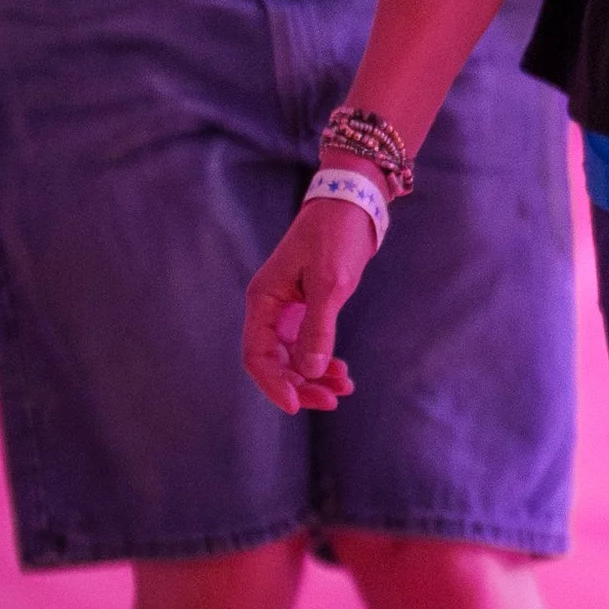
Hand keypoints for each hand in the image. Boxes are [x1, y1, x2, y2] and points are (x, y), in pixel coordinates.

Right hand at [243, 194, 379, 414]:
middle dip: (300, 385)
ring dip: (314, 377)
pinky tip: (342, 373)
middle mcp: (270, 308)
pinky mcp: (307, 308)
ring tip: (343, 389)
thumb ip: (319, 326)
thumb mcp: (330, 282)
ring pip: (293, 358)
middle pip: (275, 362)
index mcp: (263, 300)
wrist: (352, 204)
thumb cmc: (336, 236)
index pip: (257, 355)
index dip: (273, 384)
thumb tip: (310, 370)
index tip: (296, 405)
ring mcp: (288, 310)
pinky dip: (323, 361)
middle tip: (331, 401)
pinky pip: (308, 345)